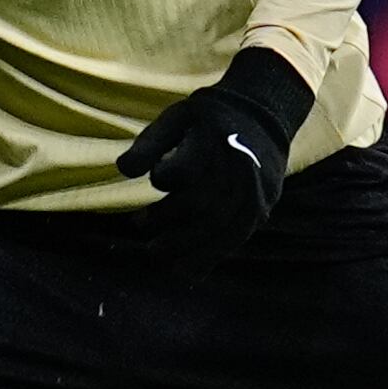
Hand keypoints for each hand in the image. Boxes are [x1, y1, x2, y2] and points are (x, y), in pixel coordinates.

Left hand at [115, 47, 316, 264]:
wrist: (264, 118)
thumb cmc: (210, 119)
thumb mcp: (177, 117)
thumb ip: (150, 143)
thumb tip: (123, 170)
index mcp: (215, 140)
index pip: (186, 168)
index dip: (164, 177)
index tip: (156, 178)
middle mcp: (238, 169)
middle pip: (201, 205)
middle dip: (166, 219)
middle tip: (139, 223)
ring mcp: (254, 193)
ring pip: (218, 230)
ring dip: (184, 247)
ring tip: (155, 251)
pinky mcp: (261, 210)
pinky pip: (234, 241)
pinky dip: (208, 259)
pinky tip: (184, 270)